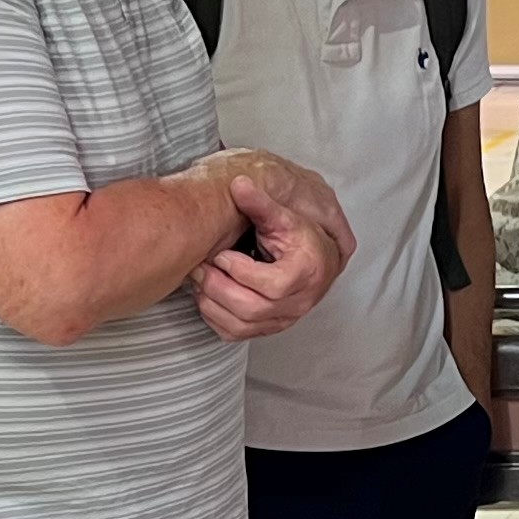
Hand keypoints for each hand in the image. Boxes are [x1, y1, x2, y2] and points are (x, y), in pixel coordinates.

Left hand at [198, 153, 353, 339]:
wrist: (316, 259)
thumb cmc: (302, 238)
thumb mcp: (283, 215)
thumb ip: (260, 202)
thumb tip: (239, 185)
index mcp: (306, 273)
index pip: (271, 284)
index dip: (239, 270)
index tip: (222, 253)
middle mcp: (299, 302)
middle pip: (251, 308)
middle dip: (219, 287)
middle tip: (203, 267)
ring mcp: (283, 319)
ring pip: (241, 325)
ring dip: (212, 303)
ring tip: (202, 279)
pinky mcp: (268, 328)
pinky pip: (235, 334)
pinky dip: (214, 318)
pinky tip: (208, 296)